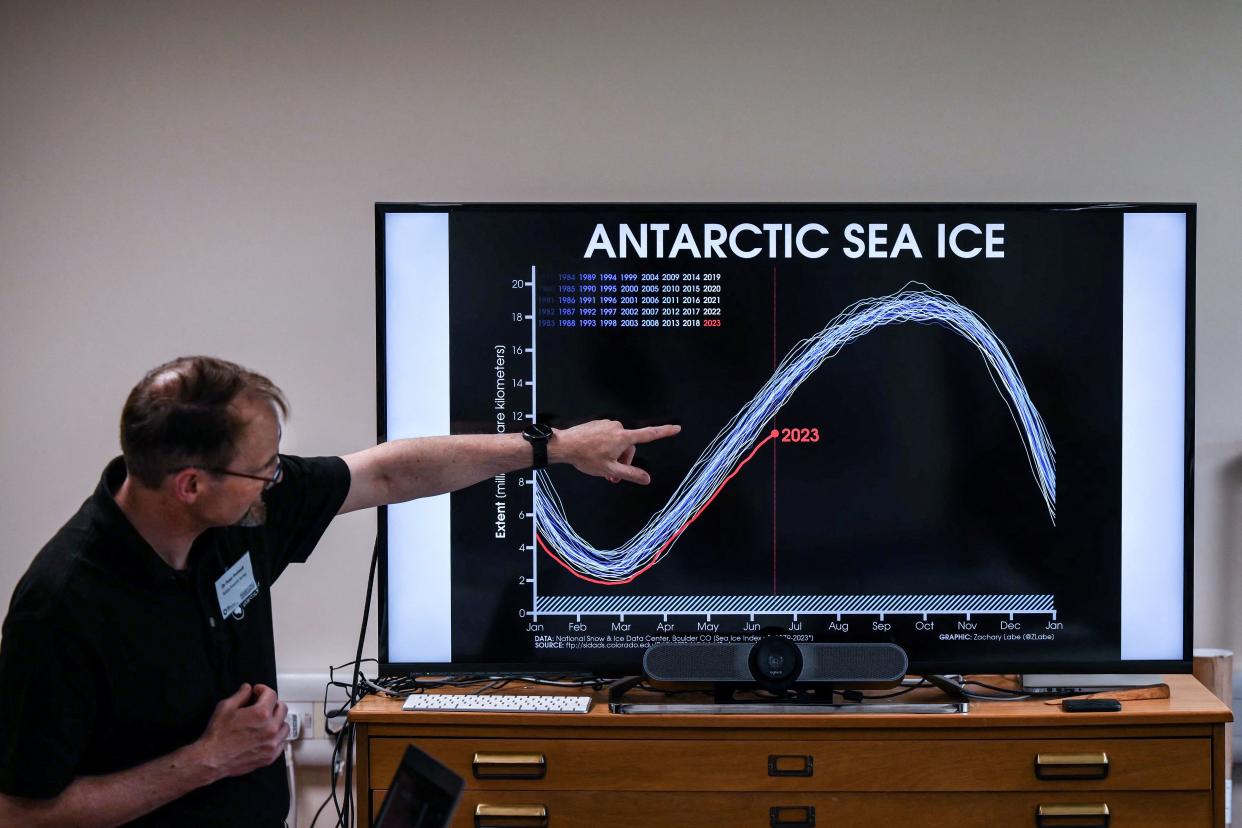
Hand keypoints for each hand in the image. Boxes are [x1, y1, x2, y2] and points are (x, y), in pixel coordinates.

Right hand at [195, 683, 288, 781]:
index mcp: (261, 714)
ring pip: (284, 726)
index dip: (263, 690)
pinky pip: (281, 742)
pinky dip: (276, 737)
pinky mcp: (270, 756)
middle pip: (281, 708)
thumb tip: (247, 689)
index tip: (257, 692)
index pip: (271, 695)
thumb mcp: (225, 707)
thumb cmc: (217, 736)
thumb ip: (241, 695)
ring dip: (276, 720)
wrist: (211, 759)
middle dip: (271, 703)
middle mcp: (270, 729)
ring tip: (265, 721)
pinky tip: (266, 735)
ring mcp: (272, 744)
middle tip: (261, 704)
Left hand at [550, 420, 679, 484]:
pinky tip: (595, 456)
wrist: (564, 445)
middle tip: (612, 475)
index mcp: (623, 437)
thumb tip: (647, 478)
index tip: (676, 428)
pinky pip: (608, 437)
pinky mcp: (598, 424)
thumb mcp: (610, 470)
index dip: (664, 432)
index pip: (649, 434)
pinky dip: (606, 447)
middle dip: (623, 460)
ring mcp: (607, 424)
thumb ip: (630, 474)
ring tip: (602, 467)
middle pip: (629, 446)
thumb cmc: (586, 457)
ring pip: (618, 443)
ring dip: (614, 455)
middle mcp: (617, 427)